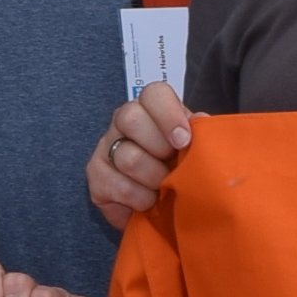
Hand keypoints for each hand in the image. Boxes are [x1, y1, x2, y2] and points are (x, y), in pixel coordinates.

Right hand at [87, 82, 193, 227]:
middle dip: (159, 148)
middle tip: (172, 166)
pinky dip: (141, 199)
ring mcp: (105, 146)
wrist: (159, 202)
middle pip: (131, 118)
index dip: (169, 115)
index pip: (153, 93)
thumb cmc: (178, 167)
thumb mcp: (194, 148)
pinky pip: (120, 187)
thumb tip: (202, 120)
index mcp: (150, 108)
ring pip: (129, 158)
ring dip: (154, 179)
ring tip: (163, 188)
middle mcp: (123, 120)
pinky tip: (148, 202)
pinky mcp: (95, 175)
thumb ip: (199, 133)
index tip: (183, 141)